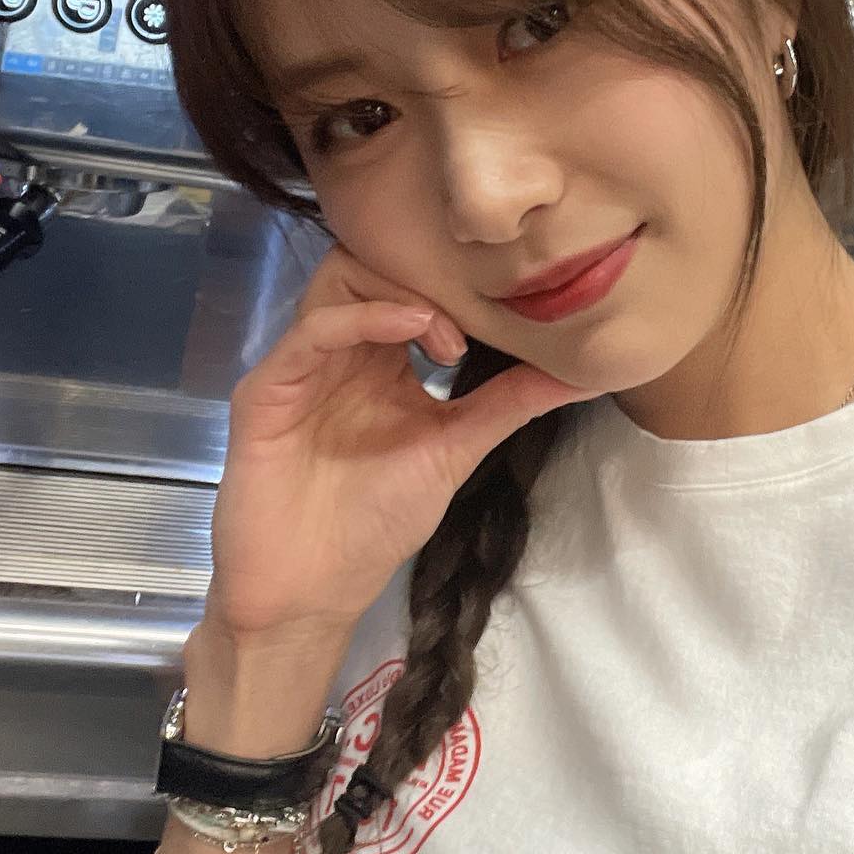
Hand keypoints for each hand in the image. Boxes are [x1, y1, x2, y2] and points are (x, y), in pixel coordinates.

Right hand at [204, 238, 598, 641]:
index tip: (502, 307)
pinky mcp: (268, 389)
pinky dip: (366, 317)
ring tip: (444, 338)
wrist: (311, 590)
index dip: (453, 281)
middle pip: (370, 262)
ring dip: (400, 290)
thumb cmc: (375, 521)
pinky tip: (414, 330)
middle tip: (469, 327)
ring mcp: (301, 365)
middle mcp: (339, 351)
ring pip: (339, 278)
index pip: (406, 281)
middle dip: (425, 277)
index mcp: (377, 358)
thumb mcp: (457, 448)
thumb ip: (510, 403)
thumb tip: (585, 372)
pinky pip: (313, 329)